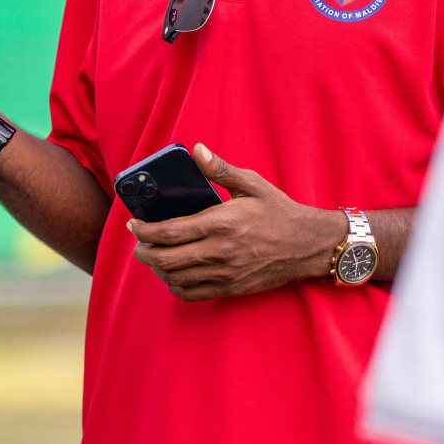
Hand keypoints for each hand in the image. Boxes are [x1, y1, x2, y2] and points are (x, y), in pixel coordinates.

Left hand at [128, 143, 345, 301]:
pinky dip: (175, 286)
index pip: (169, 232)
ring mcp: (225, 273)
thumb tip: (197, 150)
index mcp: (220, 223)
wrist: (309, 245)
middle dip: (143, 252)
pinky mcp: (231, 287)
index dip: (144, 230)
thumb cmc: (279, 212)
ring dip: (157, 269)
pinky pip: (193, 293)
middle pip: (166, 260)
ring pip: (176, 278)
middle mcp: (219, 251)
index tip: (134, 224)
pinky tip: (173, 274)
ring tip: (153, 255)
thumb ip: (220, 169)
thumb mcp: (252, 184)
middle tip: (139, 242)